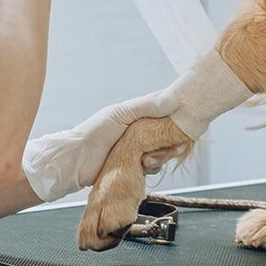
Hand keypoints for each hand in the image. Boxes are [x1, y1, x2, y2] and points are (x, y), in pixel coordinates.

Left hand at [22, 90, 178, 202]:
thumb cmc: (94, 132)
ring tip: (147, 158)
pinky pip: (155, 165)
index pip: (163, 108)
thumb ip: (145, 106)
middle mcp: (140, 130)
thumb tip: (171, 100)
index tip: (189, 116)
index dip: (177, 111)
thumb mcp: (119, 114)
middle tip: (175, 145)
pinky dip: (153, 165)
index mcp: (137, 114)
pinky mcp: (137, 165)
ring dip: (161, 154)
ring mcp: (139, 148)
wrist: (77, 161)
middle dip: (173, 139)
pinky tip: (143, 166)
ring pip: (163, 149)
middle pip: (168, 132)